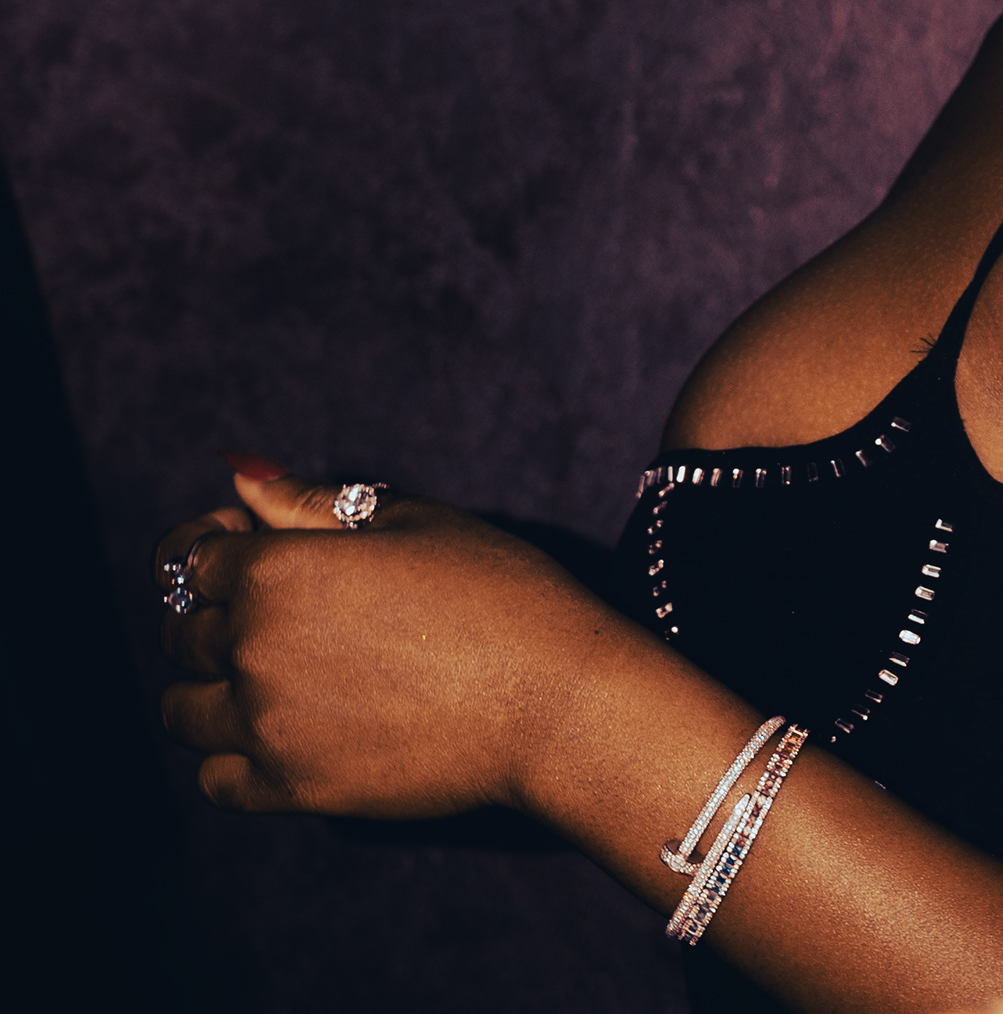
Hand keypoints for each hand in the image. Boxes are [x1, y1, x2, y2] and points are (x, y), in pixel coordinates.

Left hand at [154, 460, 605, 817]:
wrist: (554, 701)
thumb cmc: (497, 592)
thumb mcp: (408, 521)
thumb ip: (310, 502)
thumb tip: (241, 475)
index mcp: (279, 570)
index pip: (193, 558)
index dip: (221, 545)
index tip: (256, 546)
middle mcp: (255, 650)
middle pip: (183, 632)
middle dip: (217, 612)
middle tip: (288, 607)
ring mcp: (268, 728)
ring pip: (184, 710)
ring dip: (214, 685)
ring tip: (280, 671)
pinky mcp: (292, 792)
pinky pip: (215, 779)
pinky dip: (231, 754)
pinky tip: (283, 728)